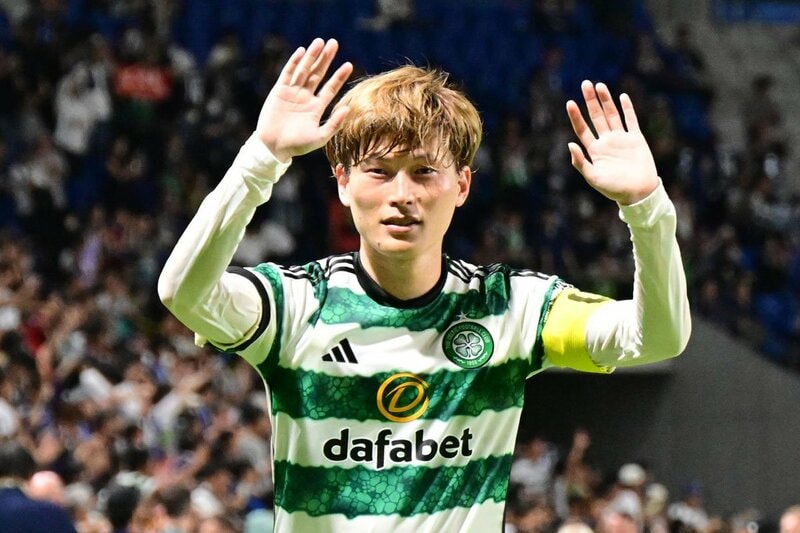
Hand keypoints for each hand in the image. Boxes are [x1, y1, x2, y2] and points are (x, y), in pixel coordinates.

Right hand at [256, 38, 353, 161]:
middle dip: (326, 59)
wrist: (273, 147)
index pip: (331, 88)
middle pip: (318, 73)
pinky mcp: (279, 90)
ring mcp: (292, 92)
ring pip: (304, 70)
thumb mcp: (320, 137)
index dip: (339, 76)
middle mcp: (306, 97)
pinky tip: (301, 51)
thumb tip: (347, 108)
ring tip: (320, 41)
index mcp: (316, 107)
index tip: (348, 64)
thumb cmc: (297, 145)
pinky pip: (288, 73)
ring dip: (311, 56)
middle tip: (334, 43)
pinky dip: (294, 62)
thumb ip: (334, 124)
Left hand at [566, 81, 658, 204]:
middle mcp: (606, 142)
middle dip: (590, 101)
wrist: (638, 193)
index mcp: (594, 150)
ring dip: (606, 100)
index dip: (576, 116)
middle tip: (585, 83)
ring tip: (599, 85)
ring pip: (612, 115)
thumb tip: (570, 144)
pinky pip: (630, 120)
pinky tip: (622, 97)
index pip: (582, 129)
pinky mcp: (636, 139)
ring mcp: (621, 139)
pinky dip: (627, 108)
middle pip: (596, 117)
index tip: (570, 103)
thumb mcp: (593, 178)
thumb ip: (580, 162)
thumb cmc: (614, 189)